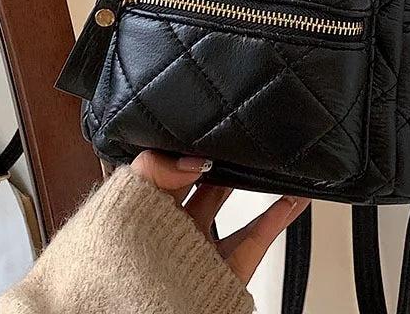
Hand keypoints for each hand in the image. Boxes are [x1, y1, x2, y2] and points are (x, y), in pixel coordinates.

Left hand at [131, 150, 309, 284]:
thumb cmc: (117, 268)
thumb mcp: (125, 204)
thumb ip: (153, 170)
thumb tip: (191, 159)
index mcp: (142, 212)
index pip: (166, 170)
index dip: (186, 152)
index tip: (207, 137)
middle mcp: (171, 231)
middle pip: (202, 187)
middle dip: (220, 164)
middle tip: (237, 144)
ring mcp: (200, 251)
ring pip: (232, 212)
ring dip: (253, 187)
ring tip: (269, 165)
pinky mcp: (224, 272)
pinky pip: (254, 240)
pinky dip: (276, 218)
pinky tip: (292, 199)